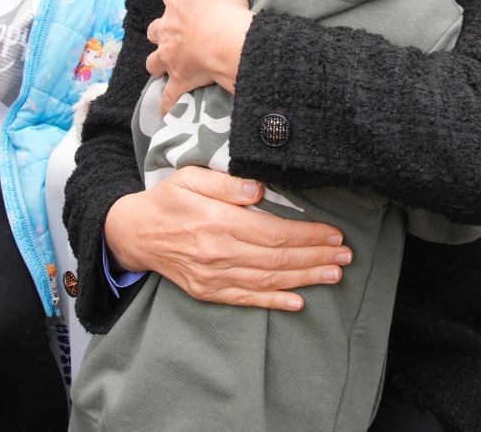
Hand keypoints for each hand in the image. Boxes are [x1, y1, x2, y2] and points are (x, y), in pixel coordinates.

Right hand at [104, 166, 351, 309]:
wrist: (134, 233)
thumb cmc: (168, 201)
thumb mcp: (191, 178)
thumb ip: (227, 184)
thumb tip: (259, 189)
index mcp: (217, 222)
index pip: (273, 232)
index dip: (307, 235)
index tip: (333, 234)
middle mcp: (217, 252)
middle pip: (276, 258)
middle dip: (315, 257)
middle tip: (345, 257)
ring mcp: (213, 276)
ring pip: (267, 280)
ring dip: (304, 279)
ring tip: (333, 276)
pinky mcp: (207, 291)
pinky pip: (246, 298)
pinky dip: (274, 301)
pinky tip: (298, 302)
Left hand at [145, 0, 252, 113]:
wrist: (226, 40)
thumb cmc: (226, 7)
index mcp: (177, 3)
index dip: (177, 1)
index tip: (186, 4)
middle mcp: (166, 29)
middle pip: (155, 30)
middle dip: (160, 34)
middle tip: (173, 38)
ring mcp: (169, 56)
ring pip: (154, 62)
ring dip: (158, 65)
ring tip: (164, 69)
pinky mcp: (177, 80)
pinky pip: (168, 96)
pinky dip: (166, 104)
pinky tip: (165, 112)